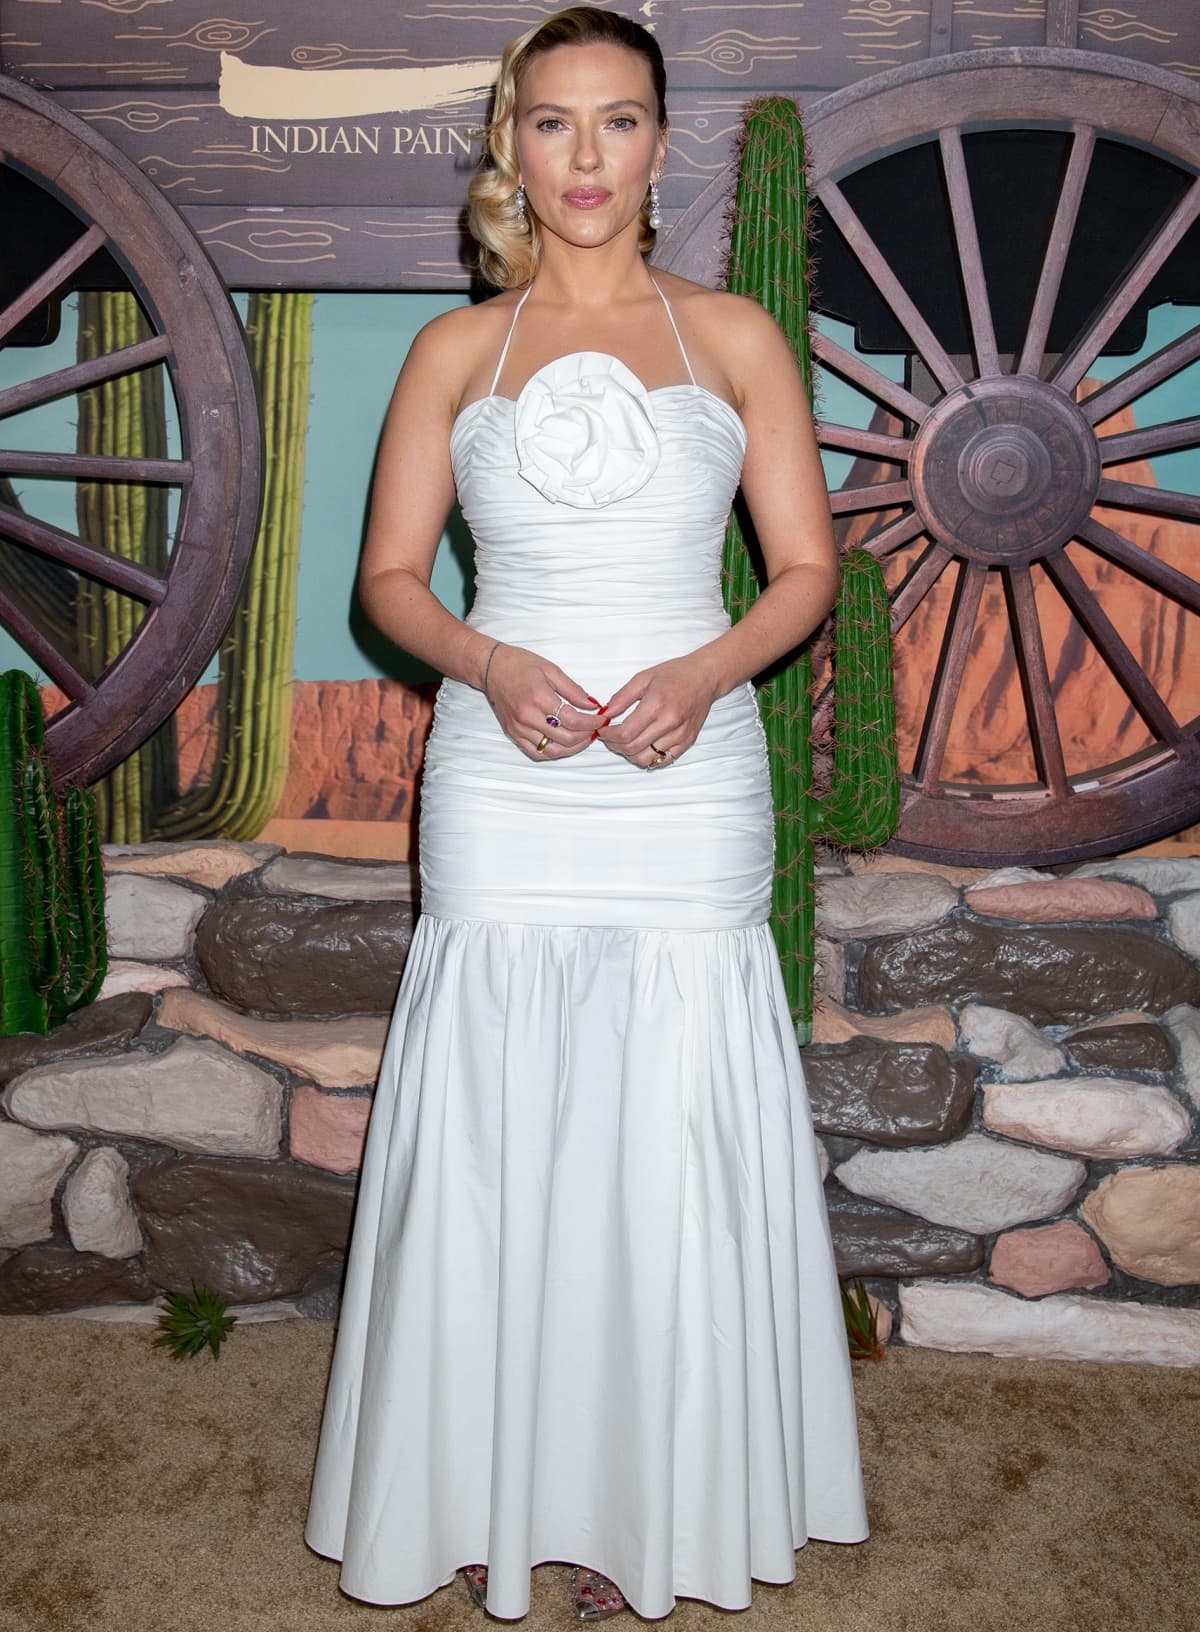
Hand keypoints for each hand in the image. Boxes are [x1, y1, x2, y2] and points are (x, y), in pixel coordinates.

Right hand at [483, 643, 605, 760]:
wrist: (491, 668)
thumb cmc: (520, 665)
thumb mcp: (551, 670)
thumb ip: (573, 690)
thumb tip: (593, 705)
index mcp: (539, 698)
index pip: (573, 720)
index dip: (592, 723)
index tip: (602, 720)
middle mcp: (528, 717)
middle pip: (566, 738)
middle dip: (586, 736)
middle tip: (595, 729)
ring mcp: (519, 729)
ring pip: (553, 750)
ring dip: (573, 748)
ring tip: (583, 738)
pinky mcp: (513, 734)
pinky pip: (537, 753)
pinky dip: (554, 752)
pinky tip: (564, 744)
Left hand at [597, 653, 721, 768]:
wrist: (705, 677)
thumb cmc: (676, 674)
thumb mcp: (643, 678)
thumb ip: (621, 697)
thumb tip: (605, 714)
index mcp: (657, 704)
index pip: (625, 733)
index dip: (608, 735)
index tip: (602, 730)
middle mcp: (670, 723)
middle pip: (633, 749)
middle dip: (615, 745)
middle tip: (609, 737)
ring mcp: (680, 735)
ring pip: (646, 759)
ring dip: (629, 754)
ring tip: (625, 742)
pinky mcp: (687, 742)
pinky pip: (662, 760)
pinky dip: (648, 758)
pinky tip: (642, 746)